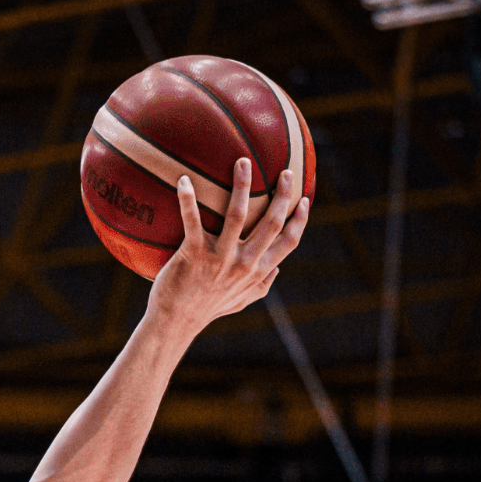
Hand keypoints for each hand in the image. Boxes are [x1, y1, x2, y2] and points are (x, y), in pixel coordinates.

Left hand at [153, 157, 311, 324]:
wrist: (176, 320)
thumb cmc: (208, 308)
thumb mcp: (241, 301)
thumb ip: (261, 285)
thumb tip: (276, 270)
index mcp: (258, 271)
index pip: (288, 242)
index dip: (300, 220)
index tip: (304, 200)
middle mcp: (244, 263)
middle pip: (272, 222)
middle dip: (282, 194)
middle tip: (286, 171)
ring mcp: (220, 257)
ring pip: (237, 214)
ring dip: (242, 184)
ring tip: (243, 161)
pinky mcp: (193, 253)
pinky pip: (192, 220)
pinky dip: (187, 198)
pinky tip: (184, 179)